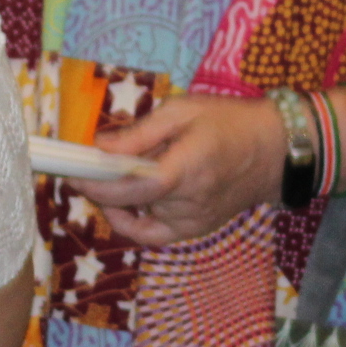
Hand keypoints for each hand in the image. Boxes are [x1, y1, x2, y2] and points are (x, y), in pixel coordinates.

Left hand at [69, 94, 289, 245]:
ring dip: (118, 198)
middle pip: (128, 202)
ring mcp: (193, 222)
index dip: (94, 182)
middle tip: (89, 163)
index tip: (70, 171)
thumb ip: (138, 133)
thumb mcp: (182, 112)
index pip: (128, 187)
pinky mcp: (197, 230)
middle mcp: (188, 203)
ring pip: (138, 217)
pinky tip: (125, 204)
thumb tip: (98, 147)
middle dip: (101, 184)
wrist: (275, 150)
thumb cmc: (228, 122)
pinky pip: (154, 235)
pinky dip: (134, 223)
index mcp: (184, 170)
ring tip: (119, 172)